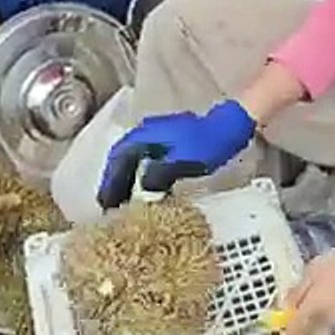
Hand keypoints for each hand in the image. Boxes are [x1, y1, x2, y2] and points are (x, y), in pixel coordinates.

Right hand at [97, 99, 255, 208]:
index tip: (104, 205)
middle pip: (122, 160)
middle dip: (115, 183)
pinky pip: (145, 161)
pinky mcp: (169, 142)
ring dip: (126, 180)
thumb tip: (141, 191)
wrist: (230, 126)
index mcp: (143, 136)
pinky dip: (140, 176)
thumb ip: (158, 175)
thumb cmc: (207, 143)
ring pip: (133, 160)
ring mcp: (158, 136)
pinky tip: (145, 190)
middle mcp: (146, 133)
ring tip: (123, 203)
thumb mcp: (181, 161)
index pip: (118, 161)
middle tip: (110, 208)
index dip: (109, 183)